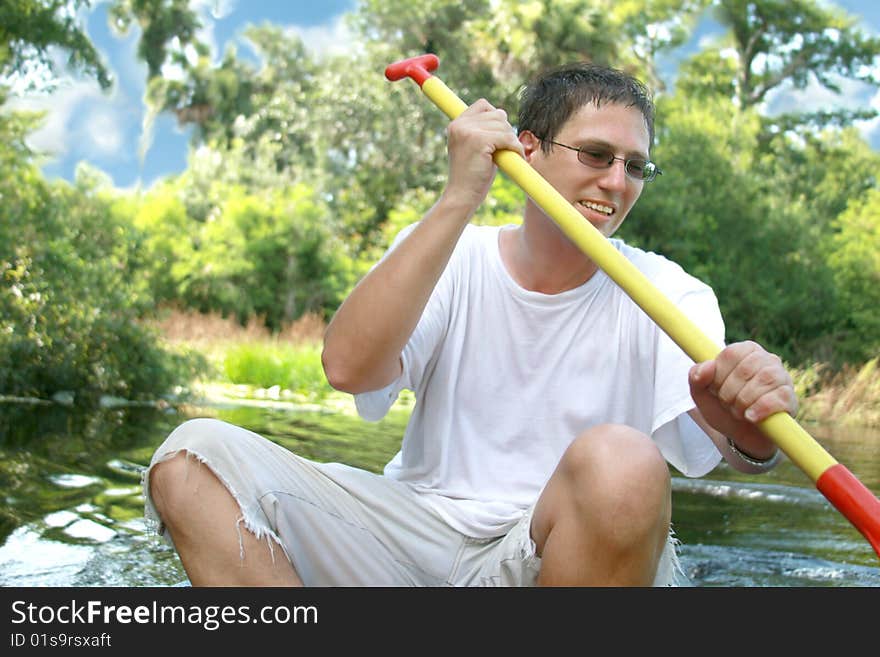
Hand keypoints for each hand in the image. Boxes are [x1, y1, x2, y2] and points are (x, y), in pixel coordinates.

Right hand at [443, 99, 523, 212]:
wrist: (462, 196)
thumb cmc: (471, 176)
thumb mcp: (474, 148)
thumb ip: (483, 131)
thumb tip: (502, 116)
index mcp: (456, 124)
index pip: (483, 105)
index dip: (496, 118)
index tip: (500, 136)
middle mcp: (459, 124)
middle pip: (497, 114)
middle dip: (506, 131)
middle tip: (506, 149)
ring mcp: (468, 131)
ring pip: (504, 125)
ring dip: (512, 141)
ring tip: (509, 155)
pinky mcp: (478, 140)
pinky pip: (507, 138)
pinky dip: (516, 148)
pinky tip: (515, 157)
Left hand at [689, 341, 797, 458]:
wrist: (742, 436)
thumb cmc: (723, 408)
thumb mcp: (702, 394)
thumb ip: (696, 377)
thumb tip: (708, 366)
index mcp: (744, 351)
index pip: (731, 353)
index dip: (719, 375)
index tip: (715, 390)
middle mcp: (766, 359)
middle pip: (747, 368)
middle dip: (729, 392)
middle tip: (727, 404)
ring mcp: (782, 377)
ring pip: (765, 379)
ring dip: (744, 400)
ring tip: (738, 412)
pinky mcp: (790, 397)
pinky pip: (779, 397)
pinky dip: (760, 408)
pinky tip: (751, 417)